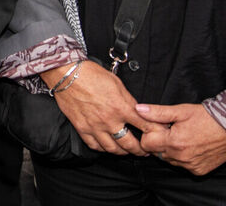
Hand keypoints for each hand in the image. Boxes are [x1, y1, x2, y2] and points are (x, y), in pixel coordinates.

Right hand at [42, 60, 164, 155]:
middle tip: (145, 150)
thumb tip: (138, 111)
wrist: (67, 74)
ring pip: (112, 149)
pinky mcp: (82, 128)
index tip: (159, 136)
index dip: (155, 133)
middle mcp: (109, 120)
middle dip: (141, 150)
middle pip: (130, 144)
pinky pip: (94, 146)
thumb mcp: (117, 83)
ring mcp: (94, 126)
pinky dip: (103, 149)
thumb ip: (128, 100)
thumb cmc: (91, 74)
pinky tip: (107, 146)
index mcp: (121, 107)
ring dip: (123, 152)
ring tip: (127, 151)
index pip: (145, 126)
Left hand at [137, 102, 225, 174]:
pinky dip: (183, 157)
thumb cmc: (207, 118)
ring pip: (168, 160)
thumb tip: (138, 109)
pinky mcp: (199, 171)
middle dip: (159, 141)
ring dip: (170, 150)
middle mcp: (181, 157)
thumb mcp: (181, 111)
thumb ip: (157, 112)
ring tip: (182, 136)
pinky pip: (182, 165)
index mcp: (174, 142)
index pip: (146, 144)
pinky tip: (191, 146)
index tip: (159, 126)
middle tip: (171, 130)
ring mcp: (190, 166)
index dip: (150, 133)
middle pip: (156, 152)